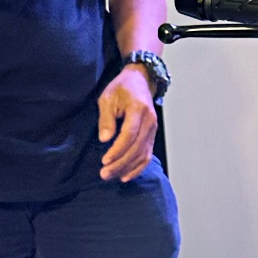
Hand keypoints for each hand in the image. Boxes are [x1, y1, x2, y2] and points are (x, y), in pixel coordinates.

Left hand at [97, 64, 157, 181]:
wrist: (140, 82)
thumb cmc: (121, 88)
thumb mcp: (107, 98)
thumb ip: (106, 119)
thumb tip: (105, 140)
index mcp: (138, 110)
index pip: (130, 135)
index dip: (118, 150)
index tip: (105, 160)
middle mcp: (150, 122)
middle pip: (136, 148)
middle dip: (120, 163)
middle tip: (104, 174)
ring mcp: (153, 130)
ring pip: (142, 155)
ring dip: (127, 168)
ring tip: (111, 176)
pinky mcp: (152, 136)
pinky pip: (147, 156)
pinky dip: (137, 168)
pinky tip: (126, 176)